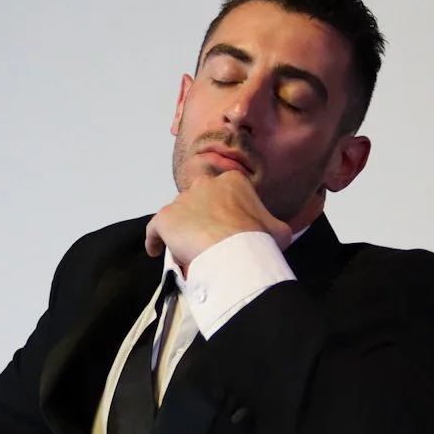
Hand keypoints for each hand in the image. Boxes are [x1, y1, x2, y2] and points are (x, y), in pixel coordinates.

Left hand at [144, 169, 291, 264]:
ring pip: (179, 214)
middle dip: (202, 215)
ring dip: (182, 229)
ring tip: (187, 250)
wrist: (234, 251)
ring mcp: (182, 200)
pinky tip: (157, 251)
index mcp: (233, 181)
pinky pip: (155, 230)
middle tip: (208, 238)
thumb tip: (277, 232)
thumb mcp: (278, 230)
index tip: (226, 226)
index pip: (224, 192)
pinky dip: (155, 240)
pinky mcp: (164, 218)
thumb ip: (273, 225)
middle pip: (199, 200)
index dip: (224, 210)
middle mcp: (205, 184)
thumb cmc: (259, 239)